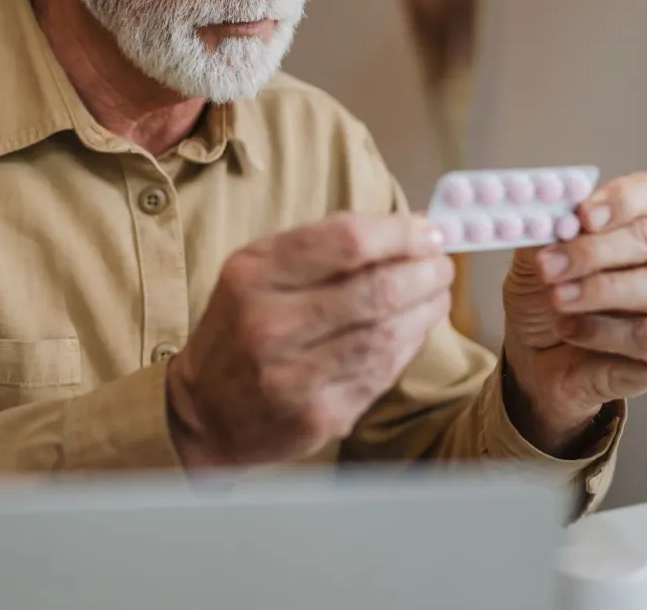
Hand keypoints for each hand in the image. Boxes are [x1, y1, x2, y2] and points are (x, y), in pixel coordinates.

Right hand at [166, 213, 454, 467]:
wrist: (204, 410)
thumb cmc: (241, 327)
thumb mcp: (257, 271)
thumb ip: (321, 248)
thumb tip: (404, 230)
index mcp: (253, 274)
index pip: (346, 242)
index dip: (400, 234)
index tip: (428, 231)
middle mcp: (268, 324)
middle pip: (375, 290)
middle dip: (424, 273)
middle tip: (441, 265)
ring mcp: (293, 376)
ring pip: (387, 335)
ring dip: (425, 310)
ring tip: (436, 295)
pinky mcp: (318, 416)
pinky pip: (381, 373)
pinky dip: (407, 346)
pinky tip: (413, 331)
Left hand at [502, 171, 646, 455]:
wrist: (535, 363)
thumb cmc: (542, 304)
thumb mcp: (532, 263)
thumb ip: (543, 235)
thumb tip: (545, 214)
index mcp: (638, 225)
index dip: (621, 199)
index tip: (582, 214)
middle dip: (592, 251)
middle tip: (549, 265)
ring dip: (599, 291)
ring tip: (557, 299)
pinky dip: (605, 333)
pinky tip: (572, 331)